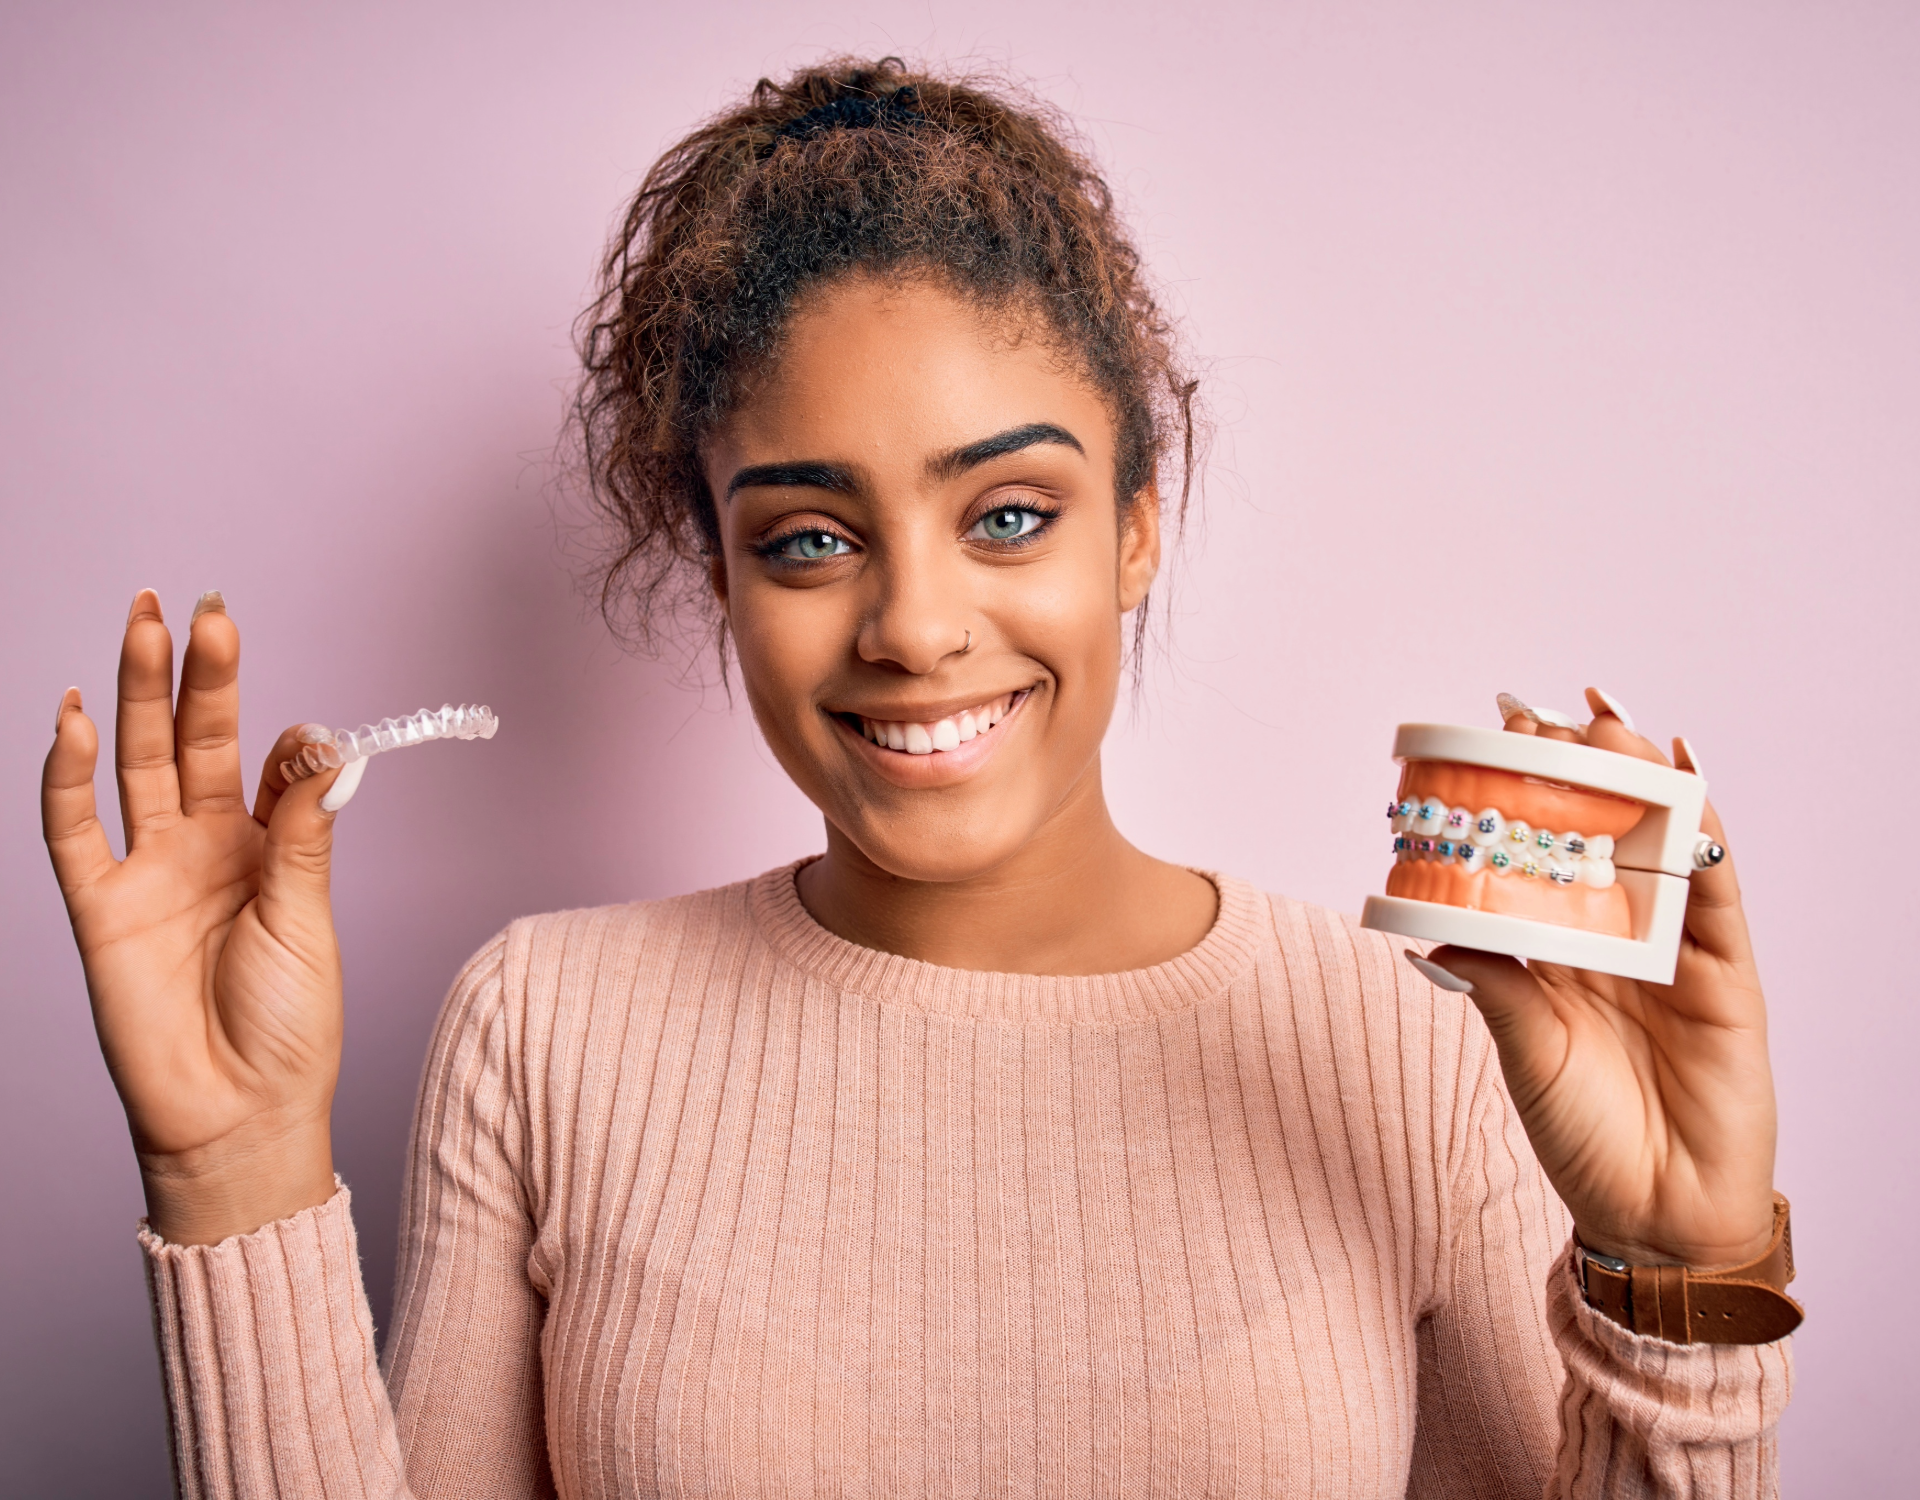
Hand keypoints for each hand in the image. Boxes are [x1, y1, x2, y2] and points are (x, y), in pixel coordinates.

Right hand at [42, 590, 345, 1244]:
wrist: (239, 1114)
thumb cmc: (288, 1025)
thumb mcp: (307, 918)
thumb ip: (303, 832)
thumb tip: (324, 746)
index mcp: (267, 848)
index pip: (265, 764)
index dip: (279, 732)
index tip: (302, 725)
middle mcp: (204, 846)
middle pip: (193, 741)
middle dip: (194, 674)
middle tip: (198, 604)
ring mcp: (148, 871)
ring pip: (136, 763)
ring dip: (136, 695)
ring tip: (144, 622)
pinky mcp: (99, 907)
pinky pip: (74, 831)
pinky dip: (65, 775)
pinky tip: (68, 716)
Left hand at [1425, 689, 1776, 1268]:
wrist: (1654, 1215)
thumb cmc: (1581, 1134)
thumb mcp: (1523, 1049)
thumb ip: (1493, 981)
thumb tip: (1433, 923)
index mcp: (1559, 945)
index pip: (1540, 850)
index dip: (1521, 793)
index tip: (1486, 737)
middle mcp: (1617, 933)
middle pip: (1599, 829)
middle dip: (1571, 768)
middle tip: (1535, 717)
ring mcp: (1674, 946)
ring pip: (1660, 841)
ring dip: (1636, 778)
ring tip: (1604, 728)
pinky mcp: (1725, 971)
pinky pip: (1719, 886)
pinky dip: (1708, 830)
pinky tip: (1689, 777)